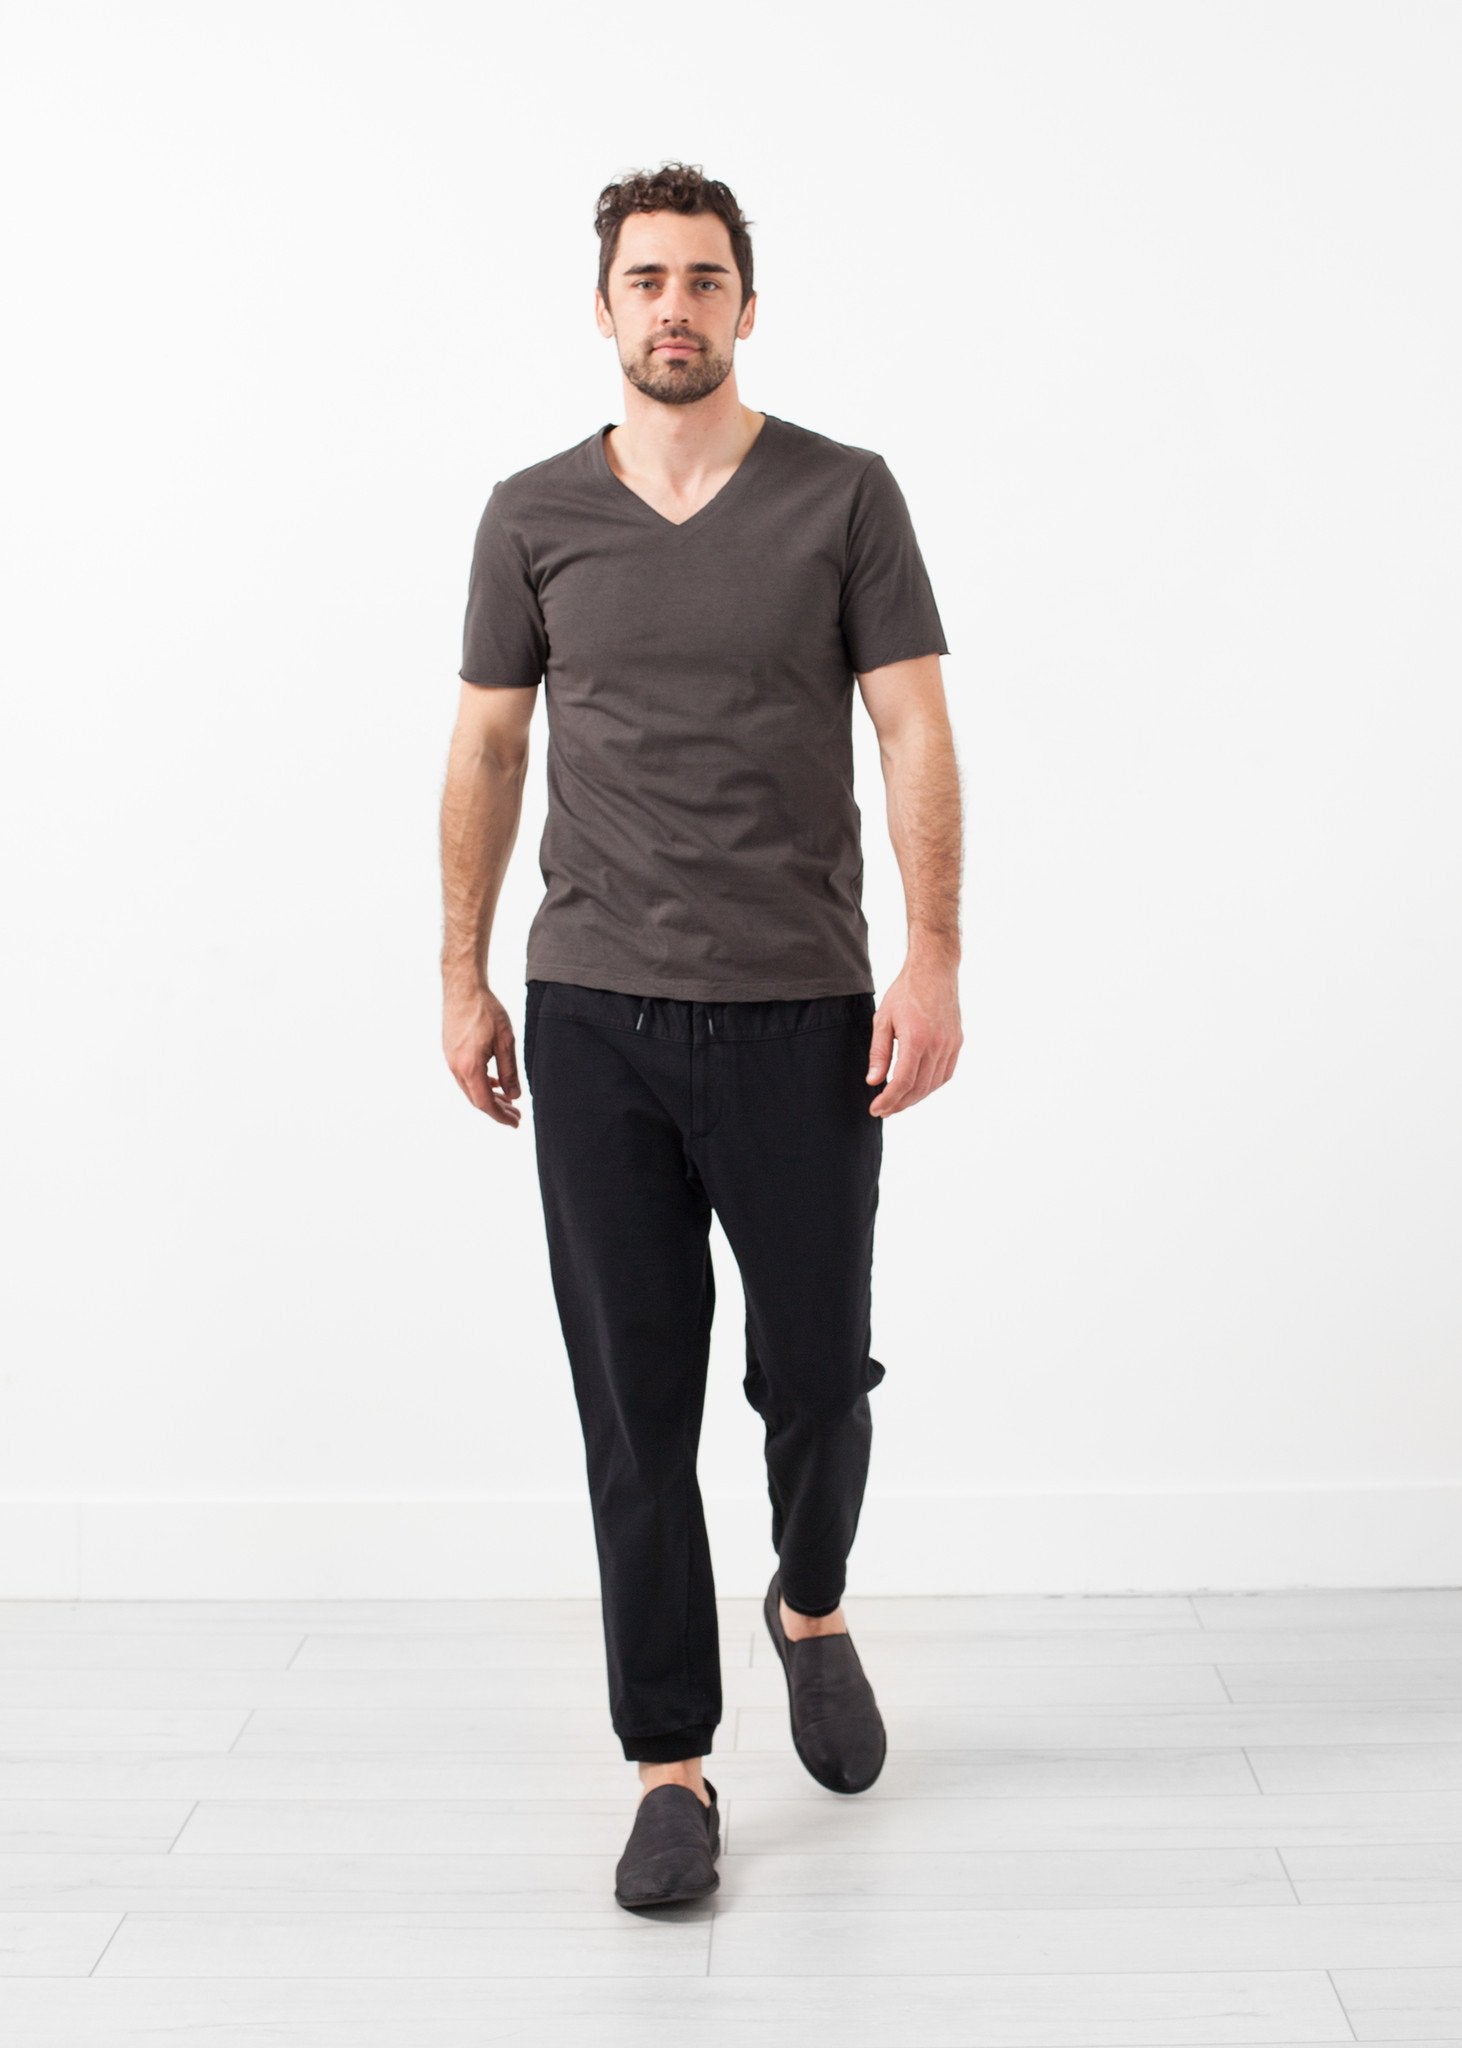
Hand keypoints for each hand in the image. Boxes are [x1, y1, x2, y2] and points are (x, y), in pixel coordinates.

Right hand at [444, 982, 521, 1126]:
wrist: (463, 987)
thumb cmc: (486, 1010)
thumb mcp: (506, 1042)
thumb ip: (509, 1071)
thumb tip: (514, 1095)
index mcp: (469, 1067)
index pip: (485, 1103)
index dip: (500, 1116)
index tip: (515, 1122)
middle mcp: (455, 1067)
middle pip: (476, 1099)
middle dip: (497, 1109)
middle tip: (516, 1115)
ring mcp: (450, 1059)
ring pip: (470, 1088)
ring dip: (489, 1097)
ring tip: (509, 1100)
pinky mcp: (450, 1051)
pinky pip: (465, 1076)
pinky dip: (481, 1083)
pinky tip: (494, 1082)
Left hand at [866, 960, 962, 1117]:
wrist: (934, 971)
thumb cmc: (905, 992)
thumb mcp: (883, 1020)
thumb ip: (879, 1053)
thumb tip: (874, 1082)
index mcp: (916, 1039)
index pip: (903, 1082)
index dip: (889, 1100)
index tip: (876, 1109)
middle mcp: (937, 1045)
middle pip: (919, 1088)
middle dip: (900, 1104)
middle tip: (884, 1110)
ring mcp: (950, 1045)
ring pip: (933, 1084)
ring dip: (915, 1098)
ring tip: (898, 1102)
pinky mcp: (957, 1043)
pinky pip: (945, 1073)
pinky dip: (931, 1085)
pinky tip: (917, 1087)